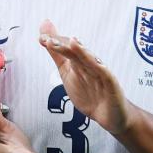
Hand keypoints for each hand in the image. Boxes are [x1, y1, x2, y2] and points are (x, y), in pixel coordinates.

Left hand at [39, 20, 135, 134]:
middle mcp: (88, 64)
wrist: (109, 115)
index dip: (54, 44)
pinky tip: (91, 59)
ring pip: (89, 60)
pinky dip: (97, 65)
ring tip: (71, 42)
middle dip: (63, 46)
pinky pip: (103, 72)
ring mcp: (100, 72)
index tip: (41, 38)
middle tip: (49, 40)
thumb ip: (57, 55)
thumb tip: (43, 37)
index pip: (65, 50)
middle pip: (75, 53)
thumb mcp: (67, 74)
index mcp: (78, 61)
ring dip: (80, 51)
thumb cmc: (90, 94)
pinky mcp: (110, 82)